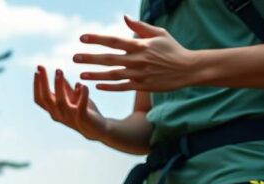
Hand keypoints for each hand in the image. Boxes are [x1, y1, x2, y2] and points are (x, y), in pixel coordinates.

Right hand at [33, 65, 108, 141]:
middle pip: (46, 98)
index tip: (37, 70)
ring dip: (58, 85)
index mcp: (54, 110)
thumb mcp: (73, 98)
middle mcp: (58, 114)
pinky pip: (81, 105)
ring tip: (59, 71)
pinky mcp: (82, 117)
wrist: (97, 129)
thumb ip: (66, 88)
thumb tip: (58, 72)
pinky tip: (83, 85)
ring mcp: (70, 117)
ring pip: (60, 102)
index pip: (40, 99)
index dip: (36, 85)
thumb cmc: (84, 112)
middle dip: (43, 82)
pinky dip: (83, 94)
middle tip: (41, 67)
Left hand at [74, 15, 198, 91]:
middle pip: (109, 59)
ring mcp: (139, 74)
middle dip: (90, 58)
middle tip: (74, 57)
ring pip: (113, 75)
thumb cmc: (173, 49)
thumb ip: (140, 27)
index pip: (114, 41)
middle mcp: (138, 60)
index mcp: (140, 45)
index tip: (82, 38)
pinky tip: (97, 85)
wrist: (189, 69)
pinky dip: (109, 87)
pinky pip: (122, 87)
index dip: (97, 39)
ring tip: (81, 74)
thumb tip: (124, 17)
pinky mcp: (143, 86)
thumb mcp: (159, 34)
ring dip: (96, 75)